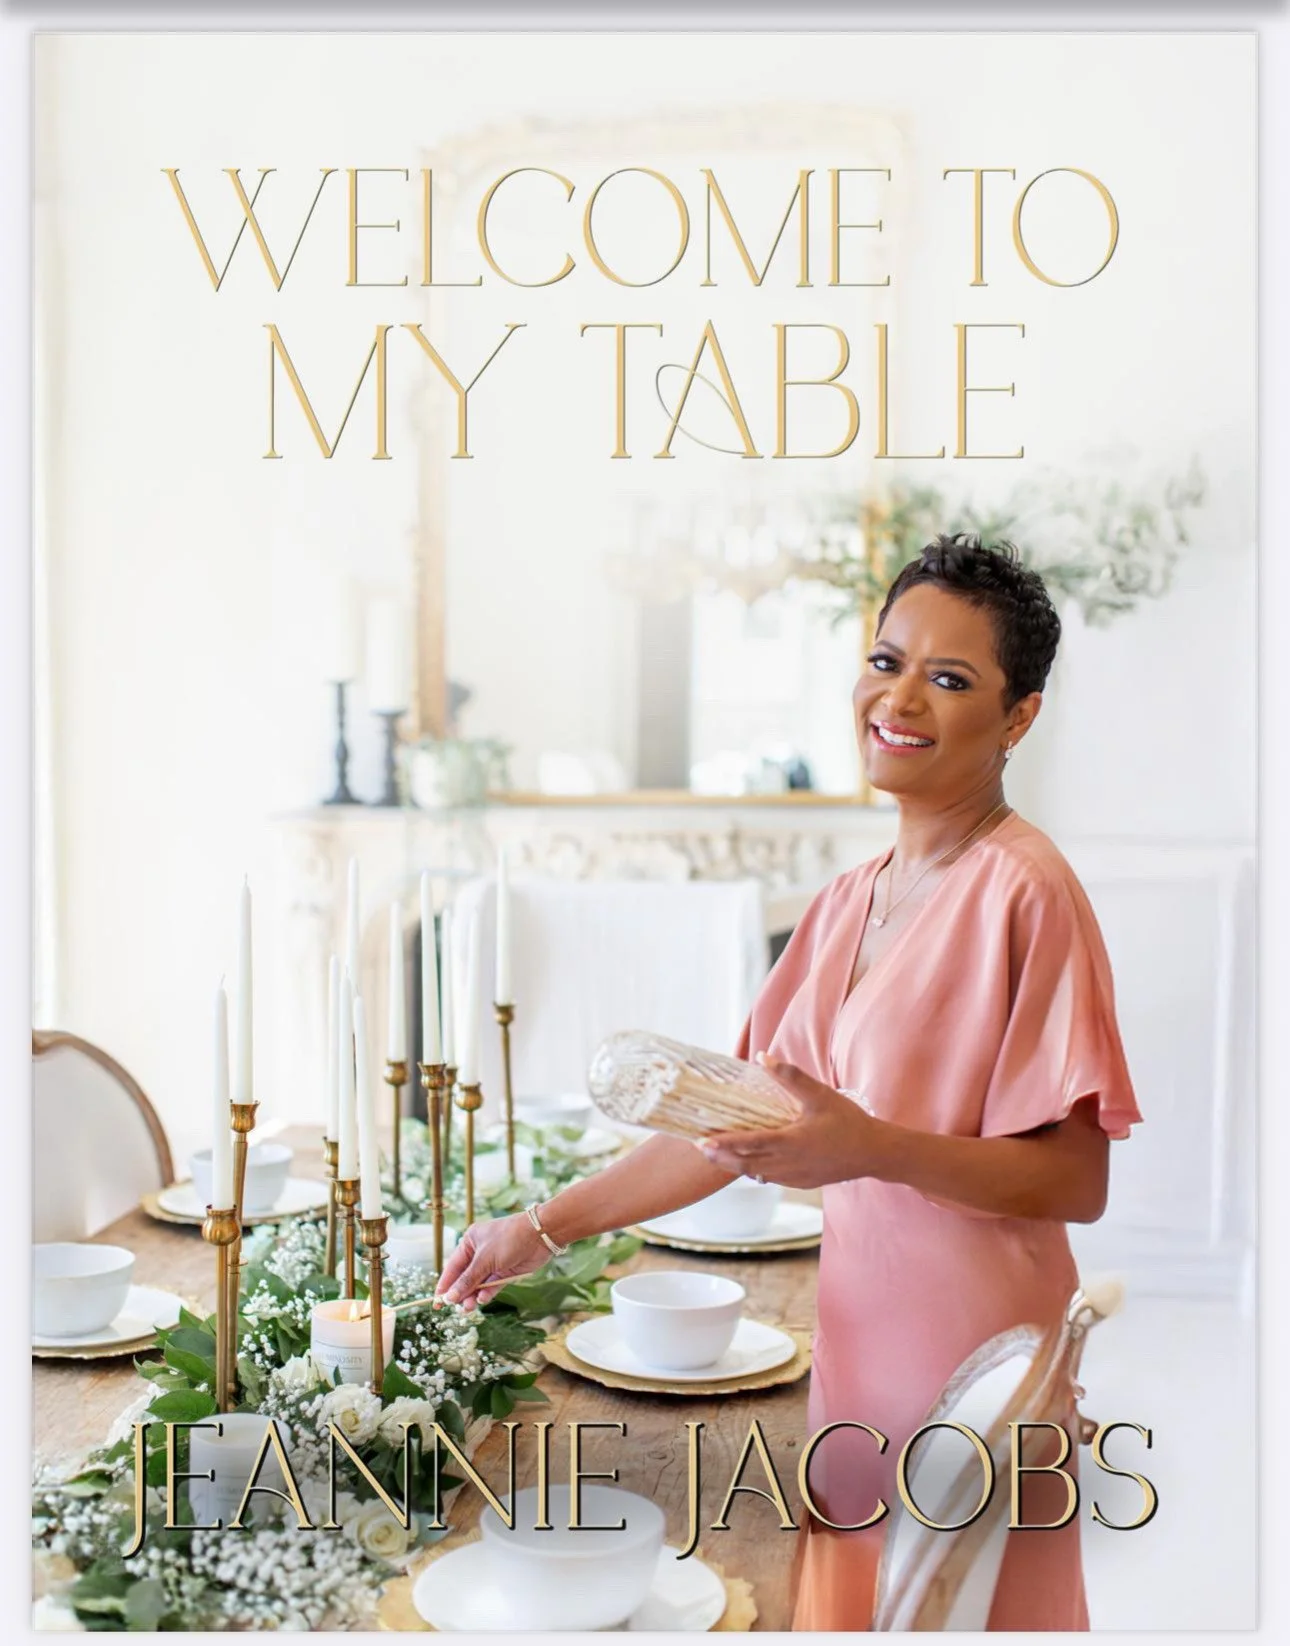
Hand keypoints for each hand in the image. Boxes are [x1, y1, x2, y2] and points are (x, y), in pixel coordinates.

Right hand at [434, 1212, 548, 1310]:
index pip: (452, 1267)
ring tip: (469, 1308)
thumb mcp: (484, 1259)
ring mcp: (493, 1263)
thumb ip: (467, 1280)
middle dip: (460, 1293)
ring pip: (478, 1284)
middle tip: (457, 1308)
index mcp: (470, 1242)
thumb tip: (449, 1297)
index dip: (444, 1285)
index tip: (436, 1302)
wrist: (539, 1235)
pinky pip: (492, 1286)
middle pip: (464, 1278)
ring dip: (473, 1296)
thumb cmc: (509, 1239)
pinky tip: (482, 1299)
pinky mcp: (505, 1272)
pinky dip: (487, 1293)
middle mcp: (480, 1253)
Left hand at [698, 1053, 877, 1189]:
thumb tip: (763, 1057)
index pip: (749, 1144)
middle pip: (745, 1163)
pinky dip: (754, 1170)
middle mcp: (788, 1164)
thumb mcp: (820, 1095)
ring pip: (756, 1173)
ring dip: (734, 1164)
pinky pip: (770, 1178)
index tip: (701, 1141)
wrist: (874, 1153)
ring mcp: (794, 1177)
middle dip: (720, 1156)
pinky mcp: (801, 1182)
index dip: (723, 1144)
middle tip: (698, 1147)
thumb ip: (791, 1077)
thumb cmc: (848, 1122)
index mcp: (791, 1142)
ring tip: (715, 1155)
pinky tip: (747, 1163)